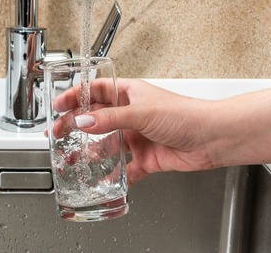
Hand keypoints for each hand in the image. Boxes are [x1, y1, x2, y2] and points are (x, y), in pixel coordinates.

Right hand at [52, 78, 217, 184]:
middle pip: (97, 118)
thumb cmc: (186, 114)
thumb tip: (84, 121)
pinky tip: (105, 180)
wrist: (213, 138)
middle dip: (76, 125)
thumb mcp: (141, 112)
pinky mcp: (147, 157)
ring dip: (91, 153)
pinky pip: (125, 168)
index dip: (76, 95)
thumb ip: (110, 119)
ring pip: (108, 145)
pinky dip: (115, 176)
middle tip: (58, 133)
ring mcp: (139, 136)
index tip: (59, 104)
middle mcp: (132, 114)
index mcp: (130, 93)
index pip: (96, 90)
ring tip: (74, 159)